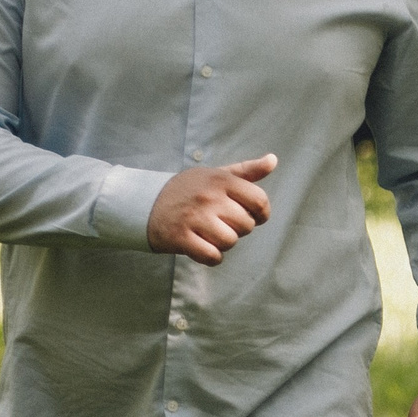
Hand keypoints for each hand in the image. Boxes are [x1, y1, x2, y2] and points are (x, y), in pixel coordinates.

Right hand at [148, 154, 276, 263]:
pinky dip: (211, 257)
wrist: (144, 202)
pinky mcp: (181, 237)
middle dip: (238, 229)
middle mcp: (209, 197)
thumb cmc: (188, 190)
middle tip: (219, 223)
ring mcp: (194, 217)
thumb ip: (247, 170)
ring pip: (230, 242)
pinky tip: (201, 246)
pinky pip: (212, 256)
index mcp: (221, 180)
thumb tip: (273, 160)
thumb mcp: (216, 175)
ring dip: (223, 244)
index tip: (250, 215)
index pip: (259, 201)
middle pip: (246, 225)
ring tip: (209, 234)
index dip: (260, 213)